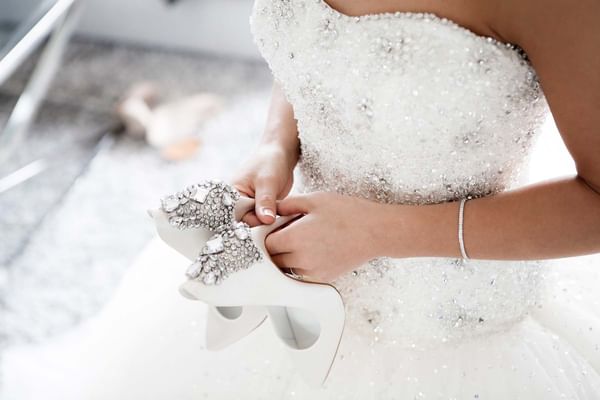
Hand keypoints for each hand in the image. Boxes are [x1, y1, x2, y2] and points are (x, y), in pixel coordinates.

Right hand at [230, 143, 295, 225]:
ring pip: (255, 223)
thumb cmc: (270, 162)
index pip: (235, 215)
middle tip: (274, 221)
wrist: (280, 156)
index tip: (265, 223)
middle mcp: (237, 201)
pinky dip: (270, 220)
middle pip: (244, 222)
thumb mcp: (268, 181)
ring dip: (266, 223)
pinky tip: (279, 218)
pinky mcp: (259, 208)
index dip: (248, 222)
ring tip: (278, 217)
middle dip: (259, 224)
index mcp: (231, 192)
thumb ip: (265, 201)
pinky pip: (262, 220)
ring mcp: (248, 206)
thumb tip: (266, 220)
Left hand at [265, 191, 383, 281]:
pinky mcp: (322, 278)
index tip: (275, 226)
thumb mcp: (314, 200)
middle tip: (288, 231)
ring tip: (303, 239)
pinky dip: (301, 263)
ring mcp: (312, 272)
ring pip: (286, 268)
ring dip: (287, 256)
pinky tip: (313, 248)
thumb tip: (269, 211)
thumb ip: (287, 205)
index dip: (268, 234)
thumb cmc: (348, 213)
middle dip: (275, 246)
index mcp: (296, 238)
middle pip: (273, 259)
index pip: (266, 244)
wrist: (375, 232)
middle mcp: (301, 259)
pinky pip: (301, 273)